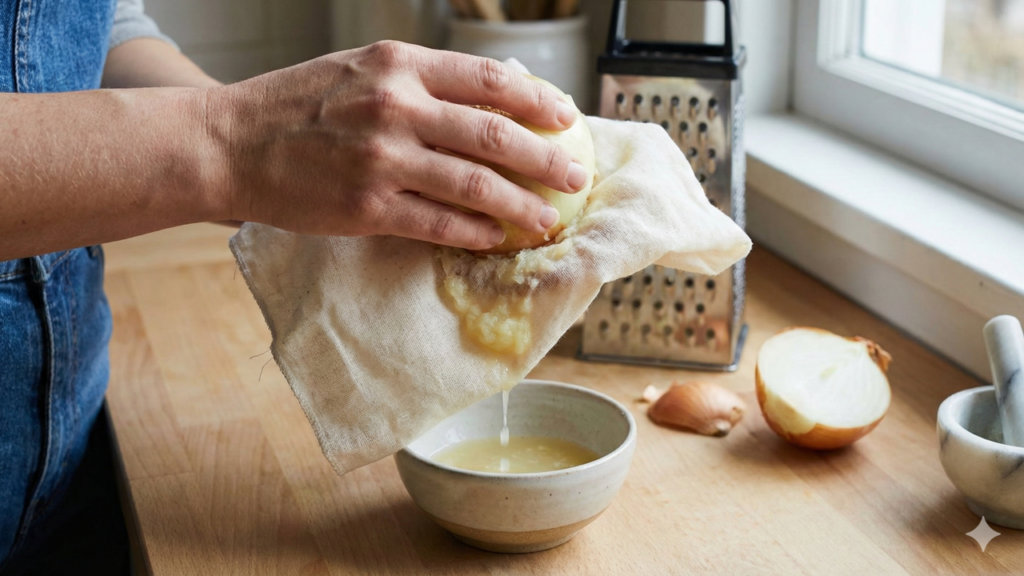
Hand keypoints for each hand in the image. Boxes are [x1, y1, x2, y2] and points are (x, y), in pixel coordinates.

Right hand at [212, 41, 587, 250]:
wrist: (230, 143)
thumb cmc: (296, 104)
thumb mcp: (359, 67)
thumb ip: (418, 78)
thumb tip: (488, 95)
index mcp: (399, 64)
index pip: (488, 80)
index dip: (537, 100)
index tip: (565, 117)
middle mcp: (396, 106)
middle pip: (494, 134)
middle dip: (545, 159)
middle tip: (574, 176)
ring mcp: (383, 159)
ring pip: (474, 185)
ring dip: (520, 206)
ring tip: (548, 220)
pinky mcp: (367, 206)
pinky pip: (438, 223)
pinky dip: (475, 233)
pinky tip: (496, 239)